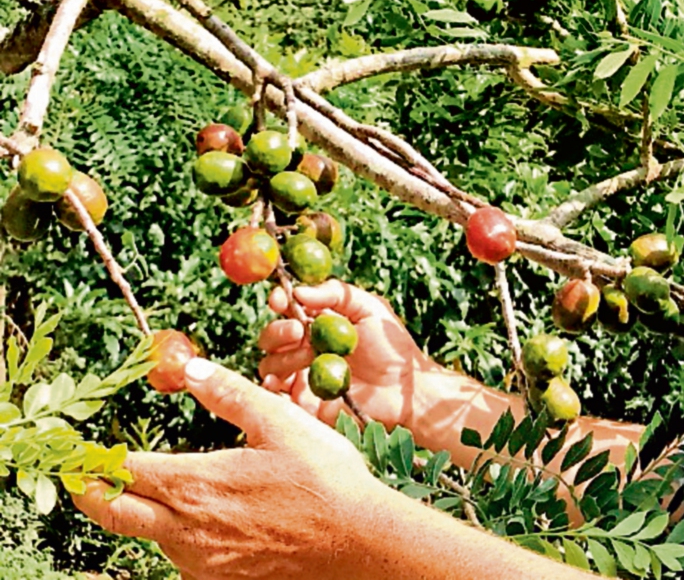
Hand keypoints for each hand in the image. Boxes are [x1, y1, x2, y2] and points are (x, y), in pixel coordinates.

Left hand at [72, 358, 386, 579]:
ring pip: (150, 539)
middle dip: (91, 495)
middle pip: (115, 515)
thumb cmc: (323, 479)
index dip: (97, 460)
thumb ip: (230, 394)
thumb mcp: (281, 423)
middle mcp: (187, 530)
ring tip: (140, 495)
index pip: (125, 473)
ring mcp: (201, 562)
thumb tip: (191, 369)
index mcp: (196, 484)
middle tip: (79, 480)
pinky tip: (196, 523)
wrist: (357, 542)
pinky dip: (176, 539)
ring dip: (139, 516)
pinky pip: (182, 561)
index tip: (82, 451)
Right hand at [259, 279, 426, 428]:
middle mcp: (305, 347)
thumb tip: (299, 292)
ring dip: (284, 357)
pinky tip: (280, 381)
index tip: (280, 300)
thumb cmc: (392, 347)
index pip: (287, 309)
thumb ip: (337, 294)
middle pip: (272, 337)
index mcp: (319, 323)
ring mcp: (302, 375)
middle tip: (298, 331)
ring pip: (270, 364)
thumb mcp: (370, 309)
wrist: (405, 389)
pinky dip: (270, 387)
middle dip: (278, 330)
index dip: (279, 301)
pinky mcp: (303, 402)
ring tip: (310, 357)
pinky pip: (275, 397)